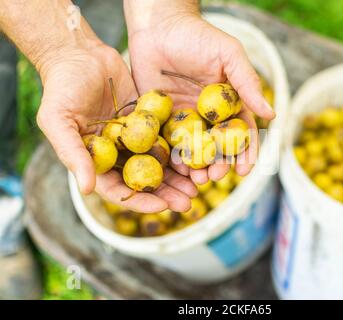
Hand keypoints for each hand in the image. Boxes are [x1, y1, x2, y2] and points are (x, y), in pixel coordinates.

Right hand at [36, 43, 195, 212]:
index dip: (140, 201)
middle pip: (144, 181)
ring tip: (199, 186)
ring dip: (178, 177)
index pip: (118, 189)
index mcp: (95, 160)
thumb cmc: (61, 86)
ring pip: (159, 162)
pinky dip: (181, 148)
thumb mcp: (58, 120)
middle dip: (166, 194)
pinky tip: (198, 155)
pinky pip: (167, 137)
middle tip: (188, 203)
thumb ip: (72, 153)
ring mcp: (134, 137)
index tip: (163, 207)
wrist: (80, 54)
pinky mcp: (148, 120)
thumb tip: (87, 189)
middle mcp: (117, 153)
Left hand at [125, 3, 274, 184]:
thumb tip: (271, 115)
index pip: (239, 133)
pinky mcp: (160, 119)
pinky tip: (174, 168)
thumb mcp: (229, 56)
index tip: (245, 170)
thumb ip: (248, 84)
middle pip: (216, 147)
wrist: (158, 26)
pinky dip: (171, 157)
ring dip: (196, 167)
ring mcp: (183, 119)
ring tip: (196, 180)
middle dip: (218, 165)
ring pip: (192, 150)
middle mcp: (207, 116)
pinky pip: (167, 142)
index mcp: (227, 104)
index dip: (245, 153)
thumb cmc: (198, 37)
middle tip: (216, 176)